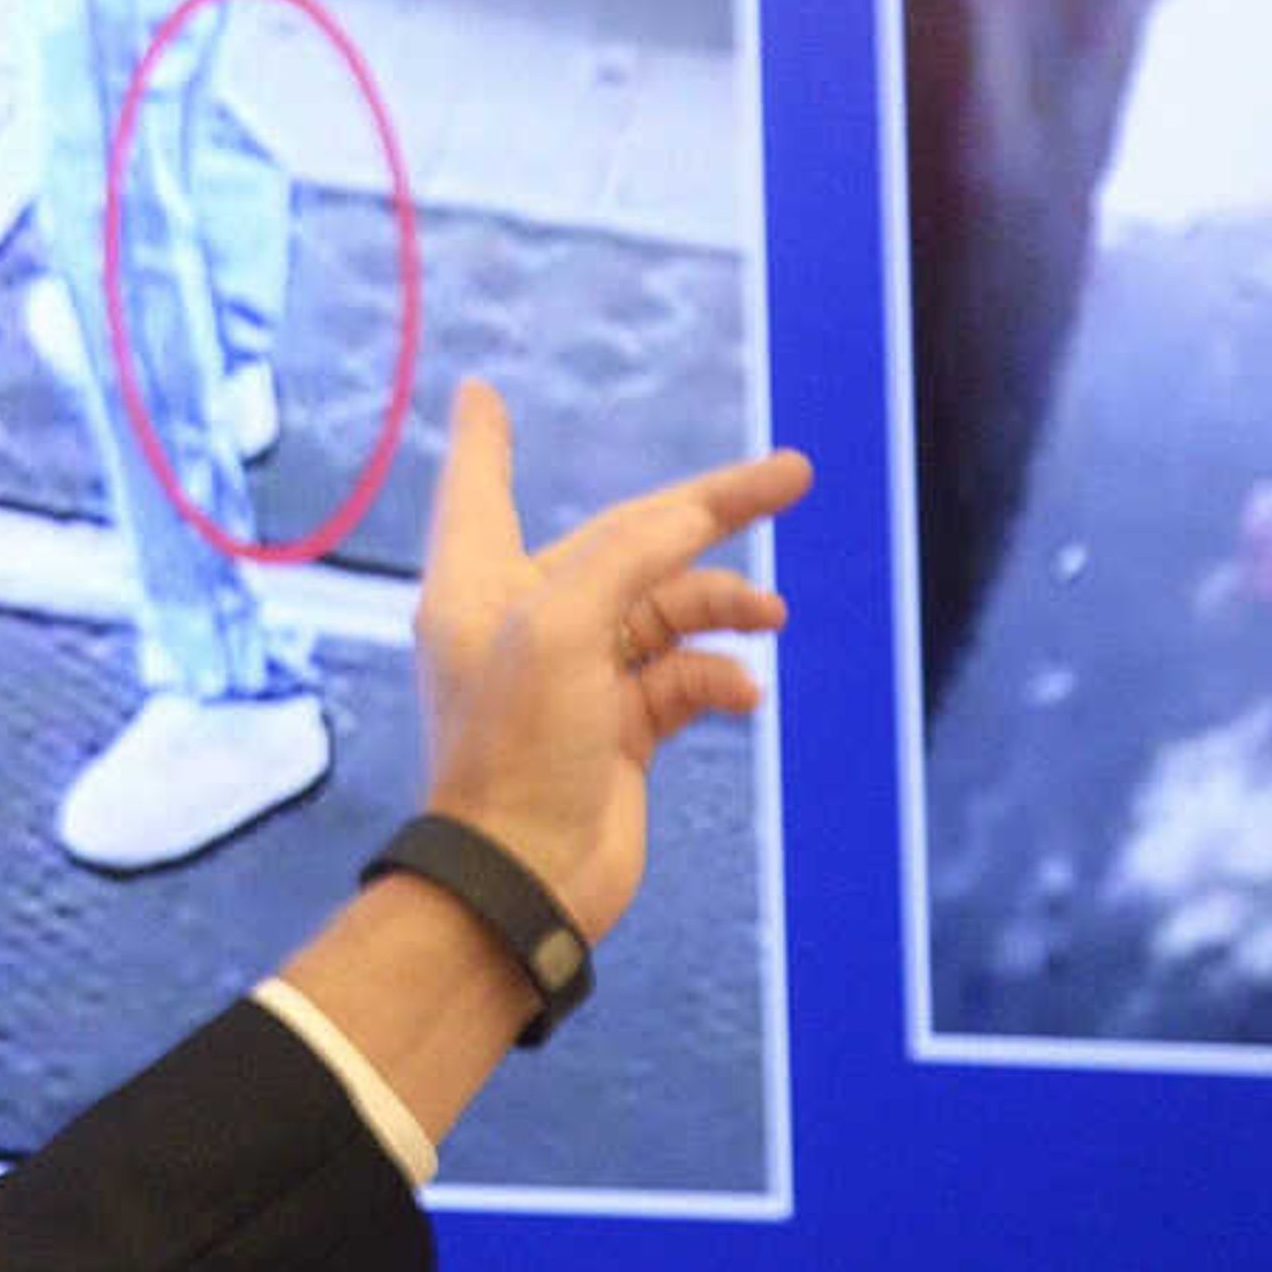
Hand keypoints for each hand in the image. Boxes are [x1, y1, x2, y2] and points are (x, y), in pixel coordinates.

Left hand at [413, 377, 811, 945]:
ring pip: (664, 609)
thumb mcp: (563, 626)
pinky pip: (682, 678)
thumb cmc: (517, 747)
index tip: (483, 393)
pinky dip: (717, 676)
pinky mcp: (618, 730)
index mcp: (484, 583)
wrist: (527, 879)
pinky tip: (743, 693)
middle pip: (624, 539)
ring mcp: (576, 677)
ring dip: (721, 605)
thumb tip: (689, 517)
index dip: (484, 440)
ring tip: (770, 617)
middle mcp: (527, 620)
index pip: (480, 487)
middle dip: (706, 509)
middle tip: (791, 475)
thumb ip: (627, 557)